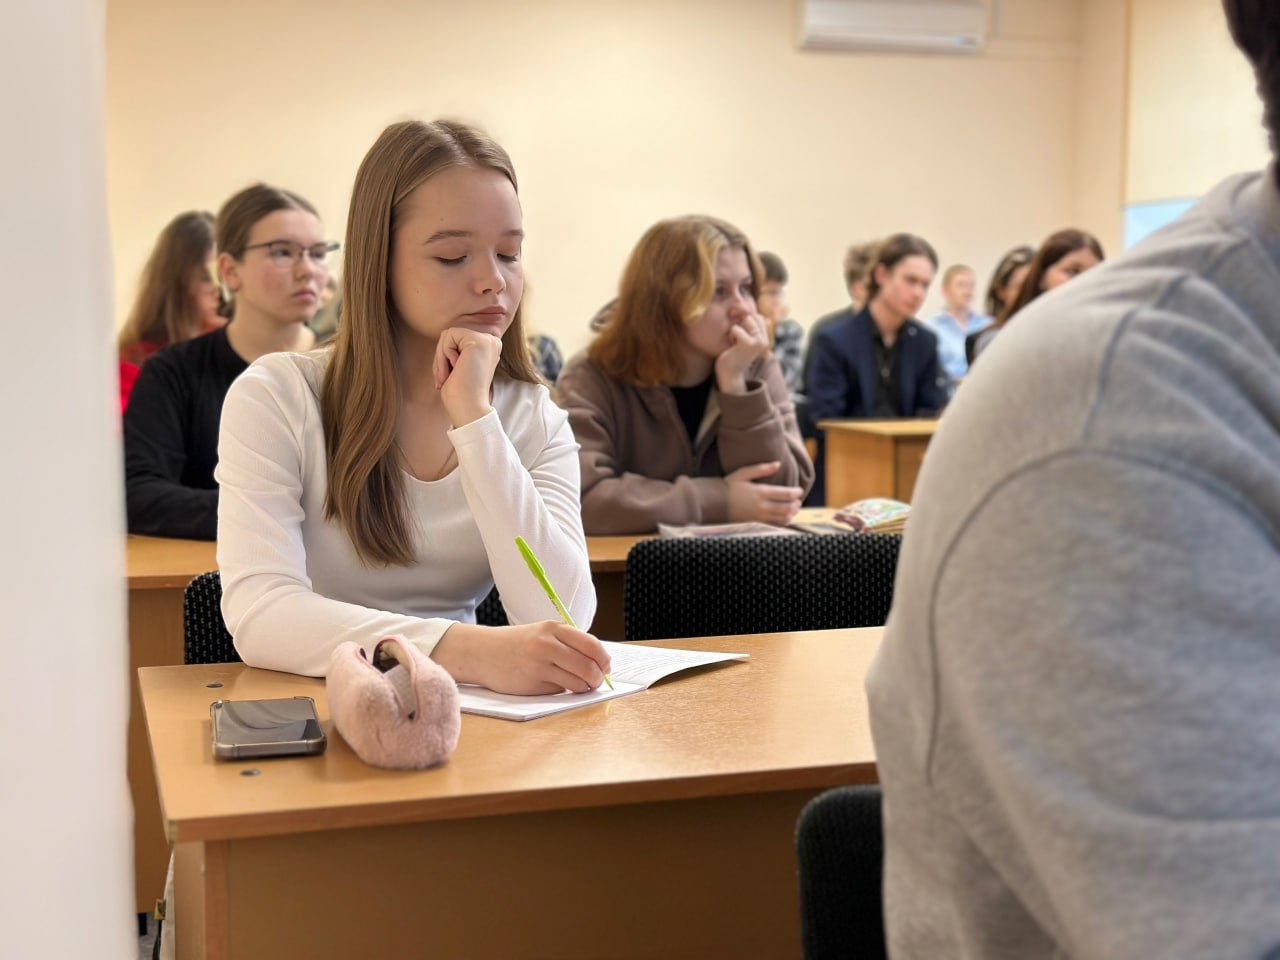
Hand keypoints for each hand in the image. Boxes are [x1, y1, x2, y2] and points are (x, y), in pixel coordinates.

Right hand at [431, 621, 611, 694]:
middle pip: (588, 666)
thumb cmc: (517, 644)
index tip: (606, 667)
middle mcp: (547, 645)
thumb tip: (600, 663)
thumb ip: (568, 643)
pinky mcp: (532, 684)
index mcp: (553, 628)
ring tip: (579, 686)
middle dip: (597, 677)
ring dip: (584, 687)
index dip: (604, 659)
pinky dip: (563, 690)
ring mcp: (539, 665)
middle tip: (596, 681)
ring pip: (577, 682)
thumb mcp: (542, 633)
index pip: (591, 644)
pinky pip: (560, 690)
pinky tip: (554, 684)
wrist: (482, 653)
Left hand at [433, 327, 502, 425]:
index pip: (455, 339)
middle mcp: (491, 341)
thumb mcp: (458, 365)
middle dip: (441, 357)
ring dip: (441, 358)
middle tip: (446, 378)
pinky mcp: (478, 341)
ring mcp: (487, 340)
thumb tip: (447, 333)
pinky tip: (455, 369)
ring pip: (448, 335)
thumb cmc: (460, 394)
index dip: (445, 358)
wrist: (469, 409)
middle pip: (450, 335)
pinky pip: (448, 336)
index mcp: (488, 348)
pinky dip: (444, 355)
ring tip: (450, 375)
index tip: (448, 378)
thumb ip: (457, 348)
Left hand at [714, 312, 771, 394]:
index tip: (741, 338)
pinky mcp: (749, 344)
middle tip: (737, 341)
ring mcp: (759, 342)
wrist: (728, 373)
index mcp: (765, 339)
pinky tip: (732, 347)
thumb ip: (748, 327)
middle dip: (741, 325)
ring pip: (745, 320)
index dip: (745, 323)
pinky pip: (735, 329)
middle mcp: (765, 341)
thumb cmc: (732, 354)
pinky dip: (731, 335)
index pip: (758, 317)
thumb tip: (744, 308)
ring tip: (735, 344)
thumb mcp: (742, 338)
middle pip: (752, 317)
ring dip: (736, 330)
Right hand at [726, 461, 803, 524]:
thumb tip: (778, 464)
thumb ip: (762, 469)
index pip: (785, 494)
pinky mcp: (755, 524)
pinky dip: (782, 522)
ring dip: (791, 514)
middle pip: (787, 508)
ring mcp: (758, 517)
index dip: (796, 493)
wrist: (714, 503)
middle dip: (795, 505)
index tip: (799, 491)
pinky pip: (773, 526)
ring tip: (793, 509)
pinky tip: (784, 518)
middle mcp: (761, 506)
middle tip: (798, 501)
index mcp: (760, 492)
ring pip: (782, 518)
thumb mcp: (744, 473)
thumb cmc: (728, 486)